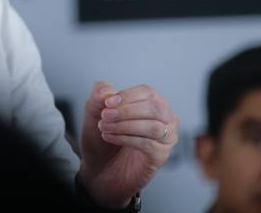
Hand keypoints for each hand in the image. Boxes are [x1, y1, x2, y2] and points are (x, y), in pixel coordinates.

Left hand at [77, 81, 178, 207]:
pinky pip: (148, 144)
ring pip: (153, 127)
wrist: (98, 168)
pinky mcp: (161, 156)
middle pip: (154, 108)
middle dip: (126, 111)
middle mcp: (164, 118)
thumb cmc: (101, 137)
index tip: (107, 103)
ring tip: (104, 128)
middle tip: (104, 116)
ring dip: (125, 126)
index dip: (126, 95)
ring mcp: (166, 138)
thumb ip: (99, 94)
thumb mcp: (94, 111)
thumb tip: (109, 91)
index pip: (147, 92)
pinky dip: (126, 139)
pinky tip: (110, 137)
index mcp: (152, 102)